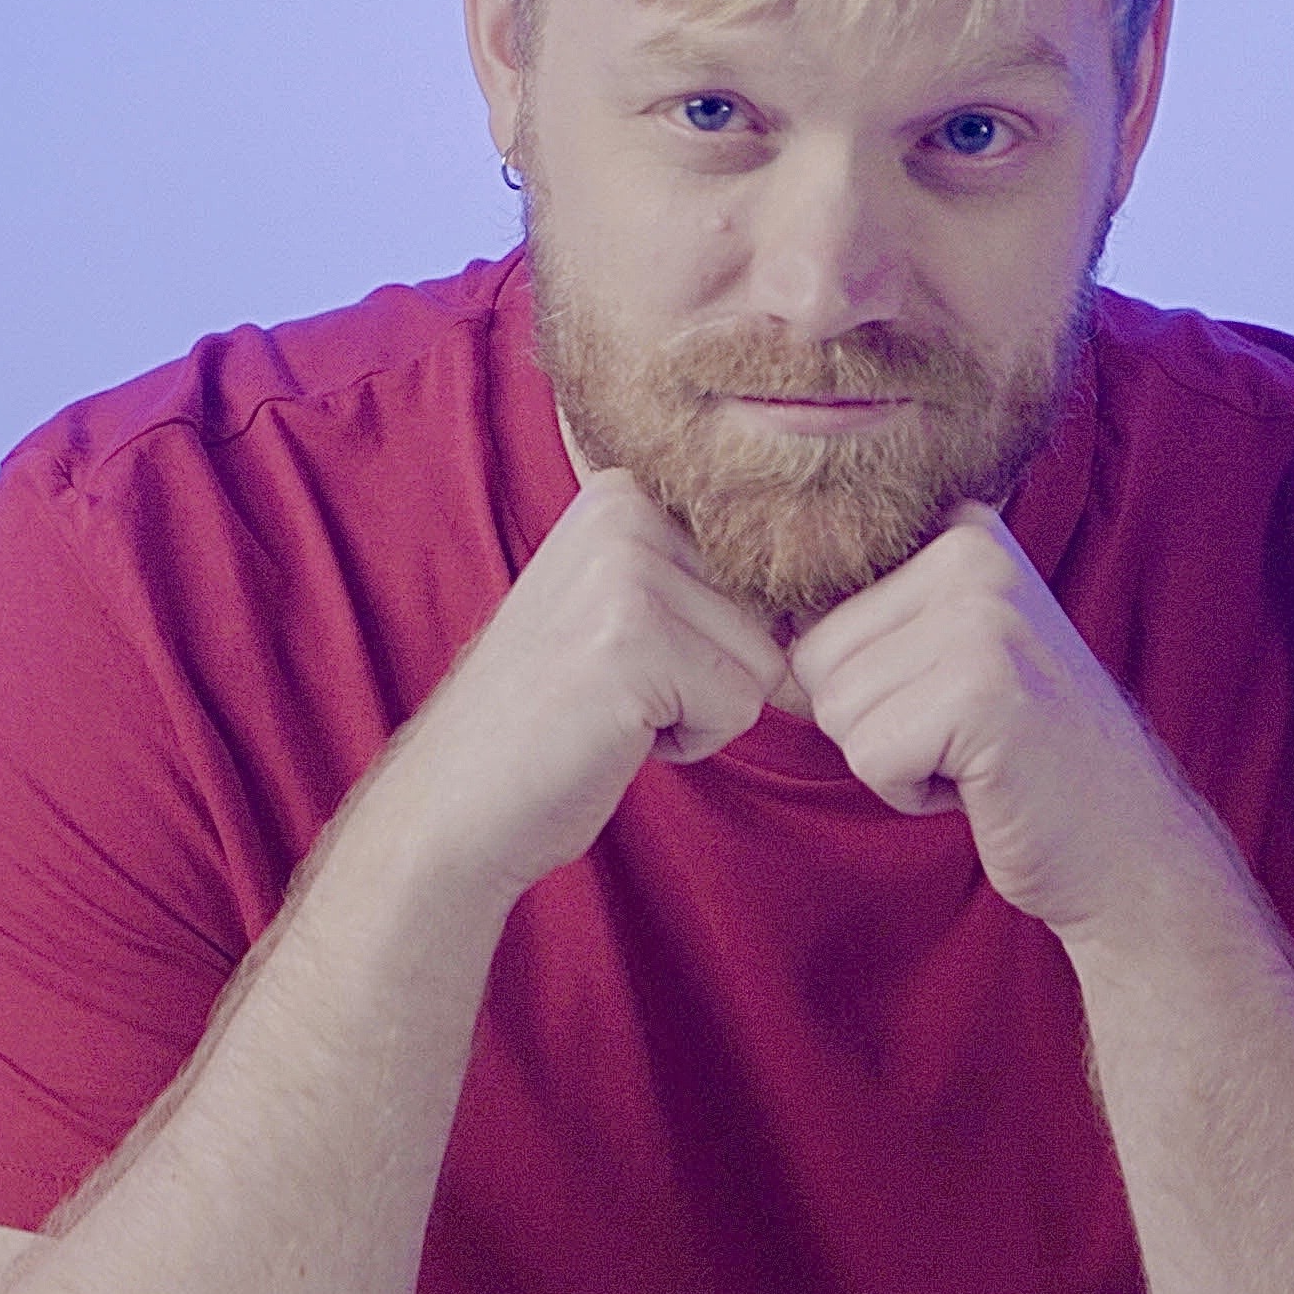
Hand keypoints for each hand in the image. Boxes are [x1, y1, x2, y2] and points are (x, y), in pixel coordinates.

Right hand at [361, 468, 791, 903]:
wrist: (455, 799)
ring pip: (762, 663)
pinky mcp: (634, 645)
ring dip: (700, 711)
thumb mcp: (626, 612)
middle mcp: (624, 512)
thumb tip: (837, 592)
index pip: (757, 574)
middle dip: (708, 678)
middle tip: (614, 692)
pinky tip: (613, 735)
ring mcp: (626, 575)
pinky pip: (739, 707)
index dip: (709, 642)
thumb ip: (705, 582)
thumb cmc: (554, 717)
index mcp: (622, 493)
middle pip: (767, 616)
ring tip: (613, 711)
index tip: (628, 658)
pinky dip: (689, 743)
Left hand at [781, 504, 1242, 944]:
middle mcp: (973, 553)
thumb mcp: (945, 653)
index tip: (949, 698)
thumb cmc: (1017, 754)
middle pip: (816, 659)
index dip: (864, 684)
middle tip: (962, 735)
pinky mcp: (984, 690)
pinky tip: (980, 781)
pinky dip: (910, 791)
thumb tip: (738, 610)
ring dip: (893, 758)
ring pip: (837, 709)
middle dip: (871, 723)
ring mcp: (983, 618)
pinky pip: (870, 754)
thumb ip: (867, 618)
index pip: (818, 612)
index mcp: (961, 532)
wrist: (1126, 842)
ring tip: (973, 753)